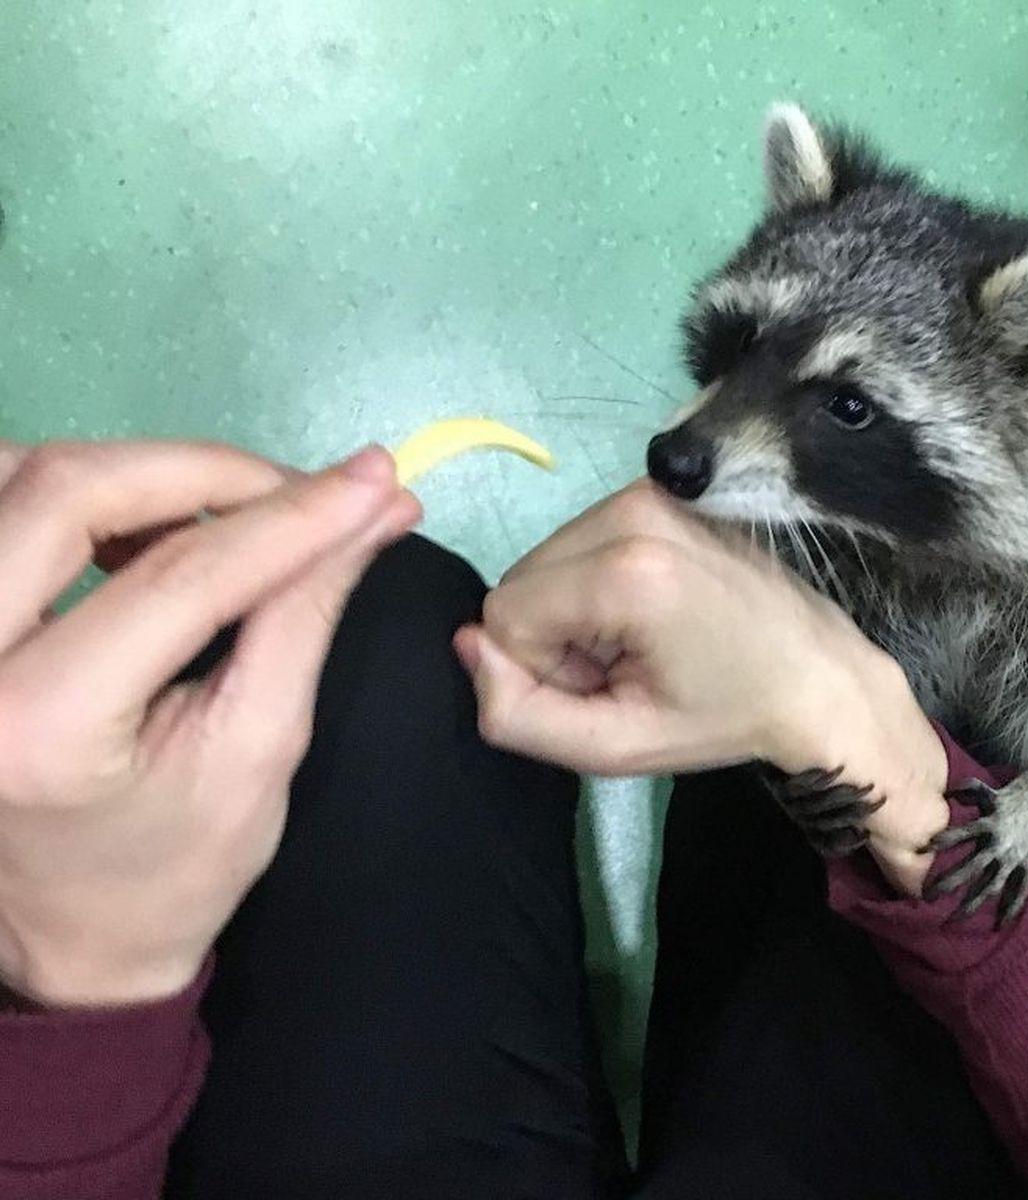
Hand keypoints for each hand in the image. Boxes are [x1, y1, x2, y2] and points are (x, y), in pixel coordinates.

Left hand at [0, 440, 417, 1006]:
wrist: (64, 937)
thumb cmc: (175, 866)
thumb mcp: (260, 749)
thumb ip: (304, 615)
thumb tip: (375, 505)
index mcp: (36, 727)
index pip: (177, 580)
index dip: (288, 518)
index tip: (378, 479)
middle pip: (67, 492)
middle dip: (205, 471)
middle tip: (303, 489)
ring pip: (17, 474)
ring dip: (135, 473)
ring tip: (229, 514)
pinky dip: (78, 488)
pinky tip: (144, 525)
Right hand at [456, 482, 949, 893]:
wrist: (818, 676)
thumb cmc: (725, 717)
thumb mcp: (617, 746)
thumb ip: (519, 714)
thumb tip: (468, 647)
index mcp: (627, 570)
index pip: (503, 616)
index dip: (542, 669)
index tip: (609, 687)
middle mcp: (633, 510)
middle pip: (520, 580)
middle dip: (554, 636)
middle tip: (628, 667)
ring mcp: (649, 489)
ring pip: (545, 559)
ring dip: (574, 611)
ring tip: (644, 641)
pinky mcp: (661, 487)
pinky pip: (580, 540)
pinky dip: (597, 582)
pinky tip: (653, 611)